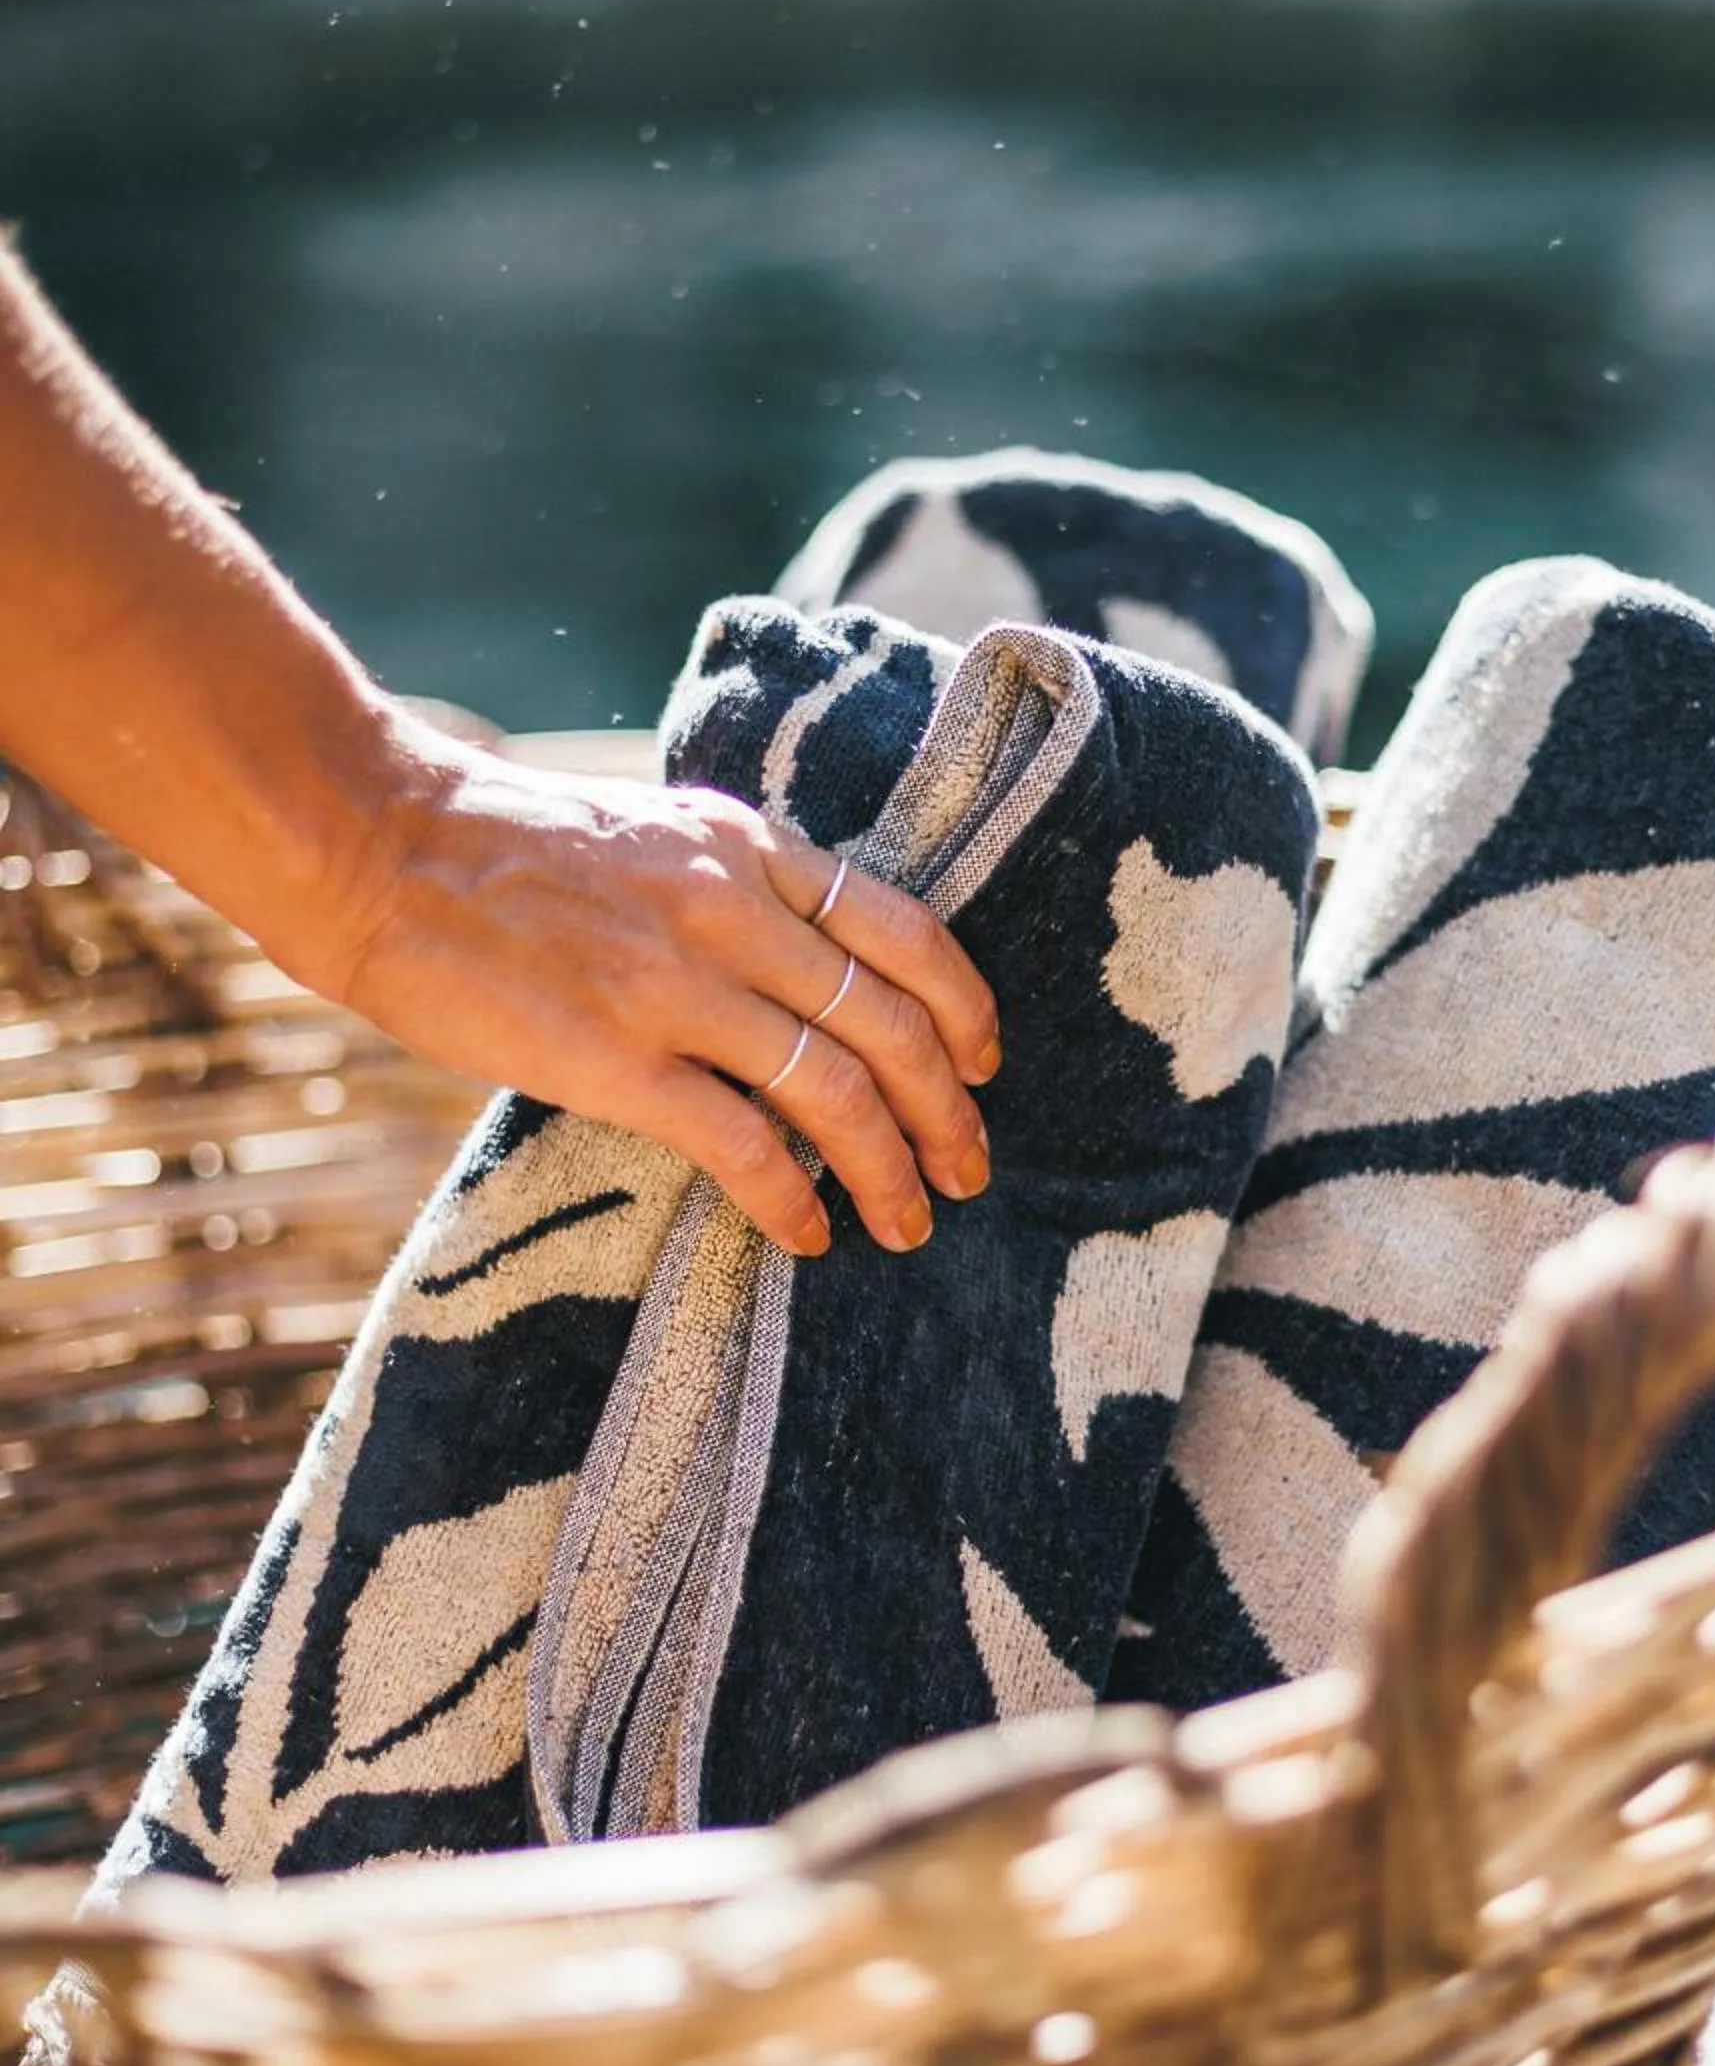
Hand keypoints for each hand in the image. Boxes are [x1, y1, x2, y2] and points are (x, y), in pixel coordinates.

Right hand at [306, 723, 1000, 1258]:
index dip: (964, 1008)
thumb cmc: (499, 846)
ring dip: (890, 1169)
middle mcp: (732, 910)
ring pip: (837, 1091)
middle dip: (947, 1111)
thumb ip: (731, 887)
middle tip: (967, 1171)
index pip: (904, 931)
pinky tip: (808, 1234)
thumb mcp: (652, 831)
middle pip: (890, 1025)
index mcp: (746, 848)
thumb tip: (796, 965)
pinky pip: (744, 1143)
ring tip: (907, 1222)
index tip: (983, 1064)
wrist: (379, 846)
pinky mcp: (615, 1059)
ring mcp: (676, 986)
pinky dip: (794, 1199)